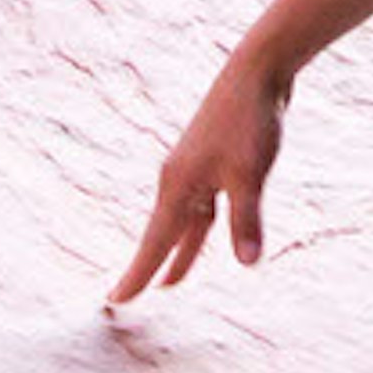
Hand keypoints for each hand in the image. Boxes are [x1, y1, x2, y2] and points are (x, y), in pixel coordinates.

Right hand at [110, 49, 291, 299]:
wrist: (256, 71)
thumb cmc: (248, 121)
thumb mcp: (248, 175)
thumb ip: (245, 220)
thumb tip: (248, 264)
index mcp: (178, 186)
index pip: (154, 243)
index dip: (137, 275)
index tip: (116, 302)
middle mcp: (180, 180)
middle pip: (163, 235)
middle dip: (150, 267)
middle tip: (129, 297)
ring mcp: (196, 169)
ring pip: (185, 222)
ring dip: (180, 251)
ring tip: (172, 282)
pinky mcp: (215, 161)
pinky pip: (202, 207)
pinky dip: (200, 227)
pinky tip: (205, 232)